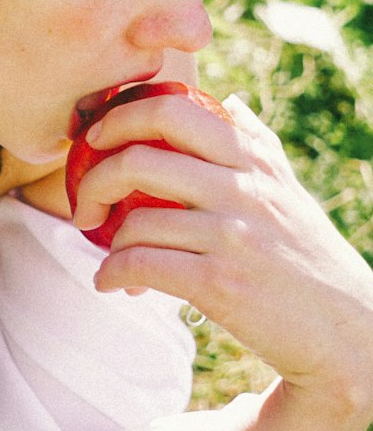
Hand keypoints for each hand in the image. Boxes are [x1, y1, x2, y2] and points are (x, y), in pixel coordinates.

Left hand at [72, 88, 372, 412]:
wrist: (345, 328)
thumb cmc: (306, 257)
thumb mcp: (288, 189)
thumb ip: (257, 143)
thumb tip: (231, 102)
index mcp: (254, 159)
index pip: (173, 110)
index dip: (121, 116)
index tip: (97, 138)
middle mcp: (244, 189)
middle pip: (140, 157)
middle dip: (95, 176)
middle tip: (85, 199)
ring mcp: (232, 236)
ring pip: (135, 219)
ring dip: (105, 239)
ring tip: (107, 252)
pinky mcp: (219, 283)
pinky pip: (140, 265)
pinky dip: (112, 274)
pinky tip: (111, 282)